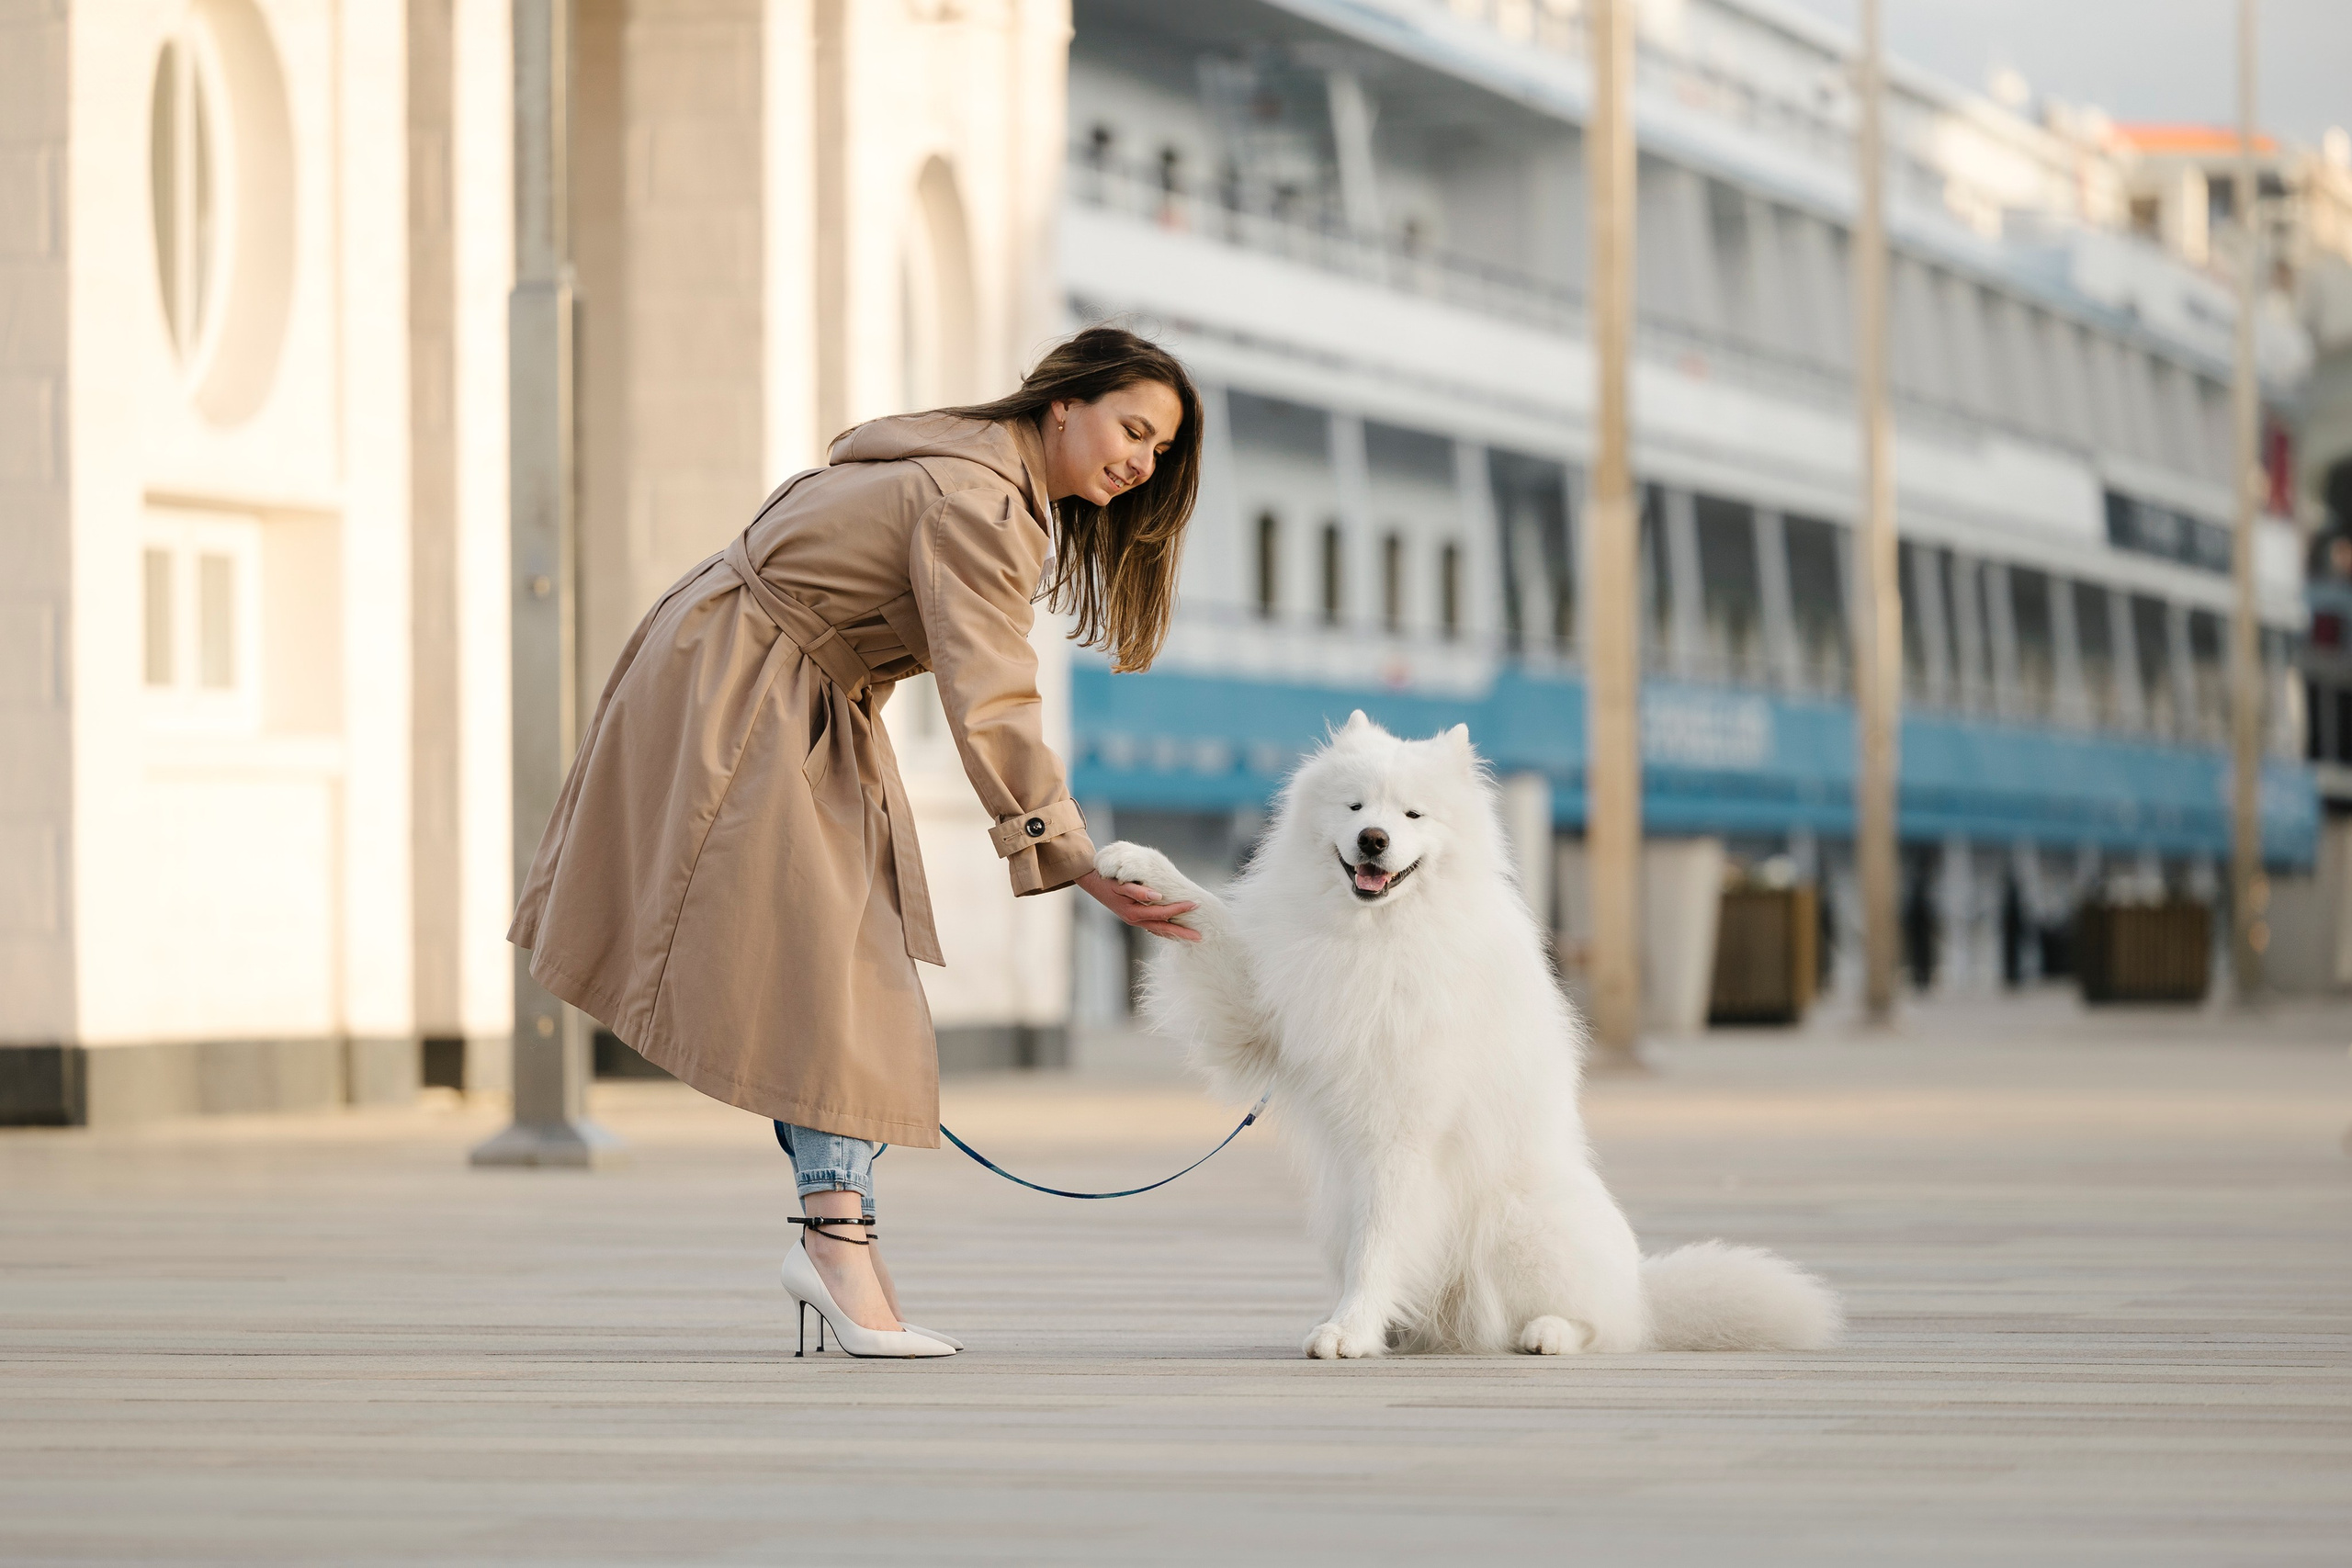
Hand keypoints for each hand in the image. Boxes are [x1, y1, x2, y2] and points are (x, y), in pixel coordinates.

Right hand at [1077, 869, 1202, 941]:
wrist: (1091, 882)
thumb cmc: (1106, 881)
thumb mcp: (1120, 884)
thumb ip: (1138, 891)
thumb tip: (1157, 895)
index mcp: (1134, 913)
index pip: (1162, 913)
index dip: (1179, 909)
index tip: (1195, 904)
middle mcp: (1135, 920)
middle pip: (1163, 928)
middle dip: (1182, 933)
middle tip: (1200, 937)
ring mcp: (1134, 921)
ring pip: (1159, 931)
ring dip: (1175, 934)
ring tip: (1191, 938)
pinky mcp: (1134, 918)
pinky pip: (1153, 928)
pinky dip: (1165, 931)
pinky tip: (1174, 932)